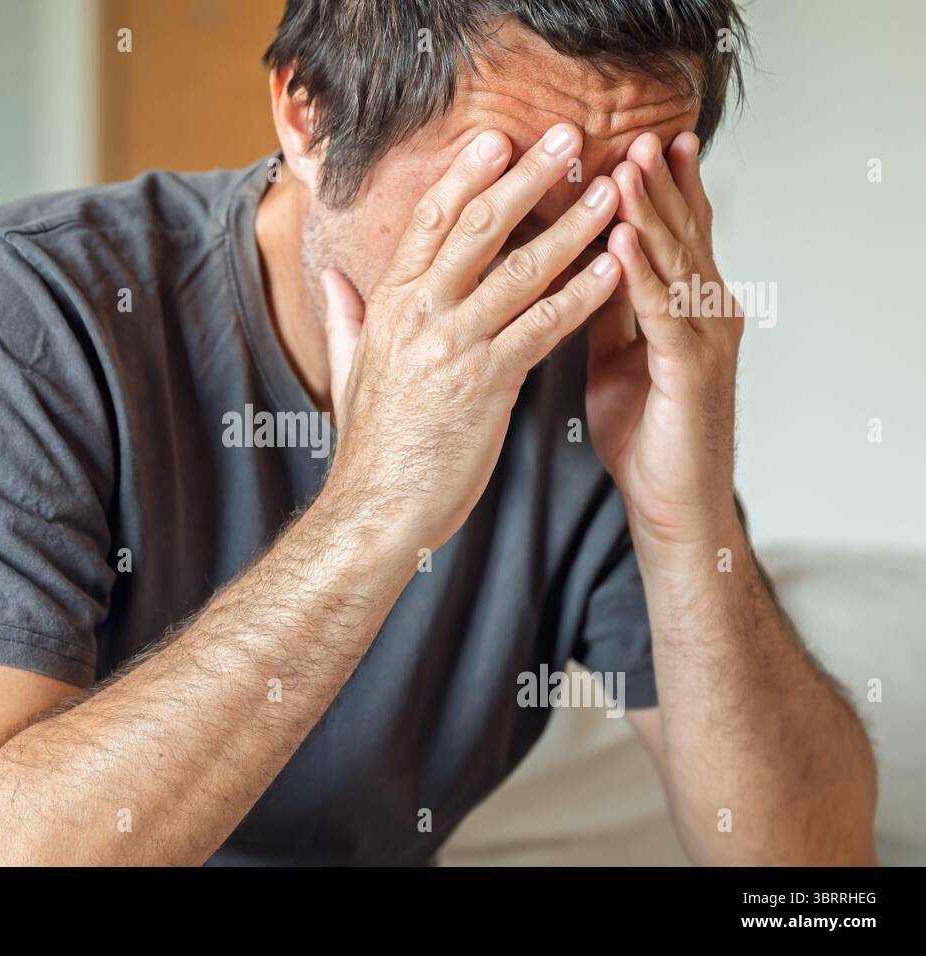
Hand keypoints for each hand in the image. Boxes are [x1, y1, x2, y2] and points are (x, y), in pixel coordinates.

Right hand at [320, 123, 619, 553]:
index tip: (499, 139)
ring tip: (611, 192)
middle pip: (479, 227)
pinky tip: (615, 267)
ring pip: (520, 270)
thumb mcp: (349, 370)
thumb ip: (346, 316)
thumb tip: (331, 276)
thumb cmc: (372, 447)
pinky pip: (543, 326)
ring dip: (572, 225)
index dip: (466, 175)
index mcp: (389, 305)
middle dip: (528, 176)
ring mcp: (452, 346)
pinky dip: (582, 294)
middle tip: (570, 137)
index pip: (430, 222)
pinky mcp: (485, 384)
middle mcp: (419, 314)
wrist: (375, 510)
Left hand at [587, 131, 743, 555]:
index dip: (660, 188)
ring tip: (626, 168)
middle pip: (680, 235)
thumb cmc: (646, 432)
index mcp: (686, 309)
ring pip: (675, 263)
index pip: (674, 235)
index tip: (640, 141)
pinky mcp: (690, 371)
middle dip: (657, 184)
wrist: (670, 503)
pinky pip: (662, 312)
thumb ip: (608, 309)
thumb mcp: (618, 356)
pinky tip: (622, 240)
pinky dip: (642, 273)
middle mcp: (705, 314)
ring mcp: (703, 340)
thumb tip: (583, 262)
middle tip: (638, 134)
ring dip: (650, 212)